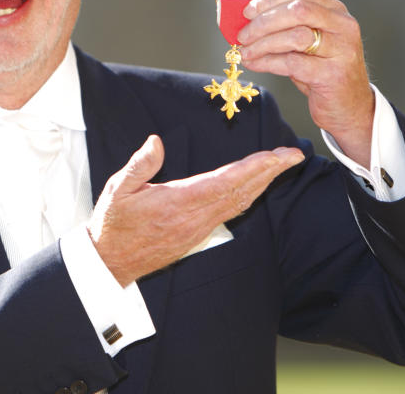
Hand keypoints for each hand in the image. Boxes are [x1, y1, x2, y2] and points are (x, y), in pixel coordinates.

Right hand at [88, 135, 303, 285]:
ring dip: (264, 182)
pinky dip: (249, 195)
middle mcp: (194, 218)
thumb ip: (139, 165)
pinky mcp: (198, 234)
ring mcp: (199, 228)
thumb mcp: (117, 190)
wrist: (111, 262)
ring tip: (282, 165)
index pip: (224, 182)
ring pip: (240, 203)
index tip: (275, 155)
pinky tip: (259, 186)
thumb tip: (156, 142)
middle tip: (293, 154)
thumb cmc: (113, 224)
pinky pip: (231, 212)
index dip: (253, 168)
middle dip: (270, 172)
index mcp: (176, 203)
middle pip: (241, 192)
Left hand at [237, 0, 374, 165]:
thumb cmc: (321, 71)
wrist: (349, 108)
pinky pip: (293, 63)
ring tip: (245, 52)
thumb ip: (285, 28)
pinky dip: (268, 62)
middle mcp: (343, 26)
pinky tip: (254, 64)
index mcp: (336, 12)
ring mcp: (342, 50)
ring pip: (295, 36)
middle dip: (263, 22)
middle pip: (297, 10)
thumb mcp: (307, 44)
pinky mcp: (333, 74)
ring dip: (263, 44)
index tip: (248, 11)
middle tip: (242, 35)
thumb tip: (245, 21)